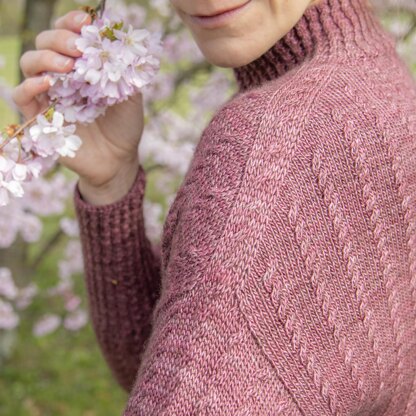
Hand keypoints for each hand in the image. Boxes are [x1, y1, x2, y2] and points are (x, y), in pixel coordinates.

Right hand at [12, 10, 143, 193]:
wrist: (118, 161)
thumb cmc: (125, 127)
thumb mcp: (131, 96)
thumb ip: (124, 71)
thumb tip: (116, 42)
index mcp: (83, 66)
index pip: (69, 34)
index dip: (73, 23)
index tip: (87, 23)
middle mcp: (63, 76)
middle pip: (45, 43)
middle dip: (60, 38)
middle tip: (78, 48)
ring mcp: (50, 95)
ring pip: (30, 63)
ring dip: (45, 58)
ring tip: (67, 66)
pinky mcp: (40, 117)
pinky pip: (22, 96)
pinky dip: (30, 85)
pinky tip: (47, 84)